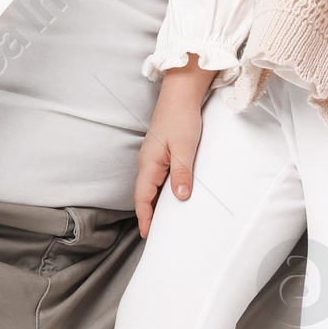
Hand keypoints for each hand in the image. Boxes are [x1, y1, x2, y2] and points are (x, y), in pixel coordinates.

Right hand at [134, 65, 211, 236]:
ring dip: (155, 203)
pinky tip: (172, 195)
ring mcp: (153, 157)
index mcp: (149, 164)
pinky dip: (162, 191)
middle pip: (144, 195)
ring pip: (151, 186)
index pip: (143, 198)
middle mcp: (147, 163)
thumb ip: (182, 173)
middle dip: (148, 215)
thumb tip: (180, 197)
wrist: (180, 93)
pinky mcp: (161, 152)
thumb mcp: (184, 147)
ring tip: (164, 220)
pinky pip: (158, 177)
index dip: (144, 217)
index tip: (148, 235)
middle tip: (157, 234)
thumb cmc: (181, 117)